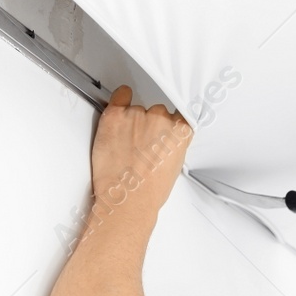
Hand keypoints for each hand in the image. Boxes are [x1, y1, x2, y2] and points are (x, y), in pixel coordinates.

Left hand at [87, 85, 191, 231]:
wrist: (127, 199)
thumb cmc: (149, 190)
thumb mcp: (174, 166)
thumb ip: (173, 144)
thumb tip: (165, 139)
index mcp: (180, 131)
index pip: (180, 114)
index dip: (169, 123)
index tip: (164, 128)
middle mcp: (161, 118)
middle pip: (157, 112)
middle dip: (149, 125)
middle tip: (140, 145)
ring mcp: (137, 115)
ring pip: (137, 109)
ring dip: (131, 121)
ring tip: (125, 144)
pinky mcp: (115, 116)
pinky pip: (119, 96)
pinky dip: (119, 99)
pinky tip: (120, 106)